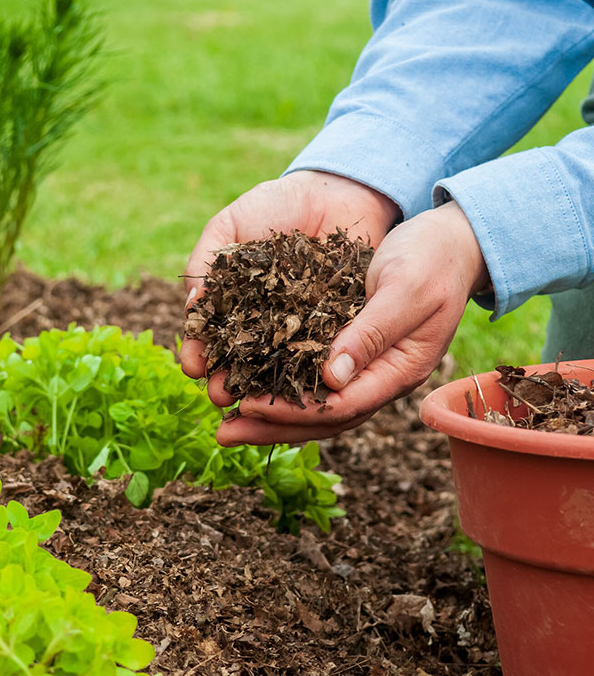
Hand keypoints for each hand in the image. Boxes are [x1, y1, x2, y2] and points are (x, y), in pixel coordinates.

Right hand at [180, 171, 400, 384]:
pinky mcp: (334, 328)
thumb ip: (207, 262)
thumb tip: (192, 305)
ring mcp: (298, 329)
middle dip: (227, 379)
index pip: (209, 335)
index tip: (192, 366)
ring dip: (262, 387)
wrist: (335, 191)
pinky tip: (297, 386)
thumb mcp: (230, 225)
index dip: (198, 352)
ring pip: (277, 365)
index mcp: (232, 303)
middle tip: (221, 396)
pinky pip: (319, 352)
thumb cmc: (276, 205)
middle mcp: (263, 323)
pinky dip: (308, 370)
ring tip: (251, 402)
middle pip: (240, 359)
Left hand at [217, 200, 487, 445]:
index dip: (293, 410)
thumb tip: (330, 379)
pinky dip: (281, 387)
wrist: (452, 241)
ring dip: (270, 416)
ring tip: (226, 422)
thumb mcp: (405, 289)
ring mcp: (366, 368)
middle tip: (223, 434)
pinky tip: (249, 385)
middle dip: (271, 427)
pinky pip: (312, 380)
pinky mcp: (351, 350)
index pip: (340, 406)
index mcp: (399, 371)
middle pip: (322, 418)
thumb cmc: (433, 258)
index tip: (247, 406)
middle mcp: (380, 378)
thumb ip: (371, 333)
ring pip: (315, 404)